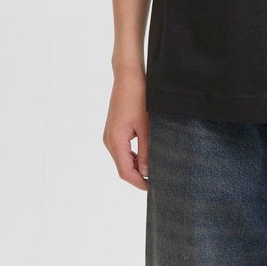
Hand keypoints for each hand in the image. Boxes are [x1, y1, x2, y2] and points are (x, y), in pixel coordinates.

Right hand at [103, 71, 149, 190]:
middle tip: (157, 180)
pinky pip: (121, 149)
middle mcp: (109, 140)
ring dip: (136, 166)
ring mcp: (110, 135)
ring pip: (122, 158)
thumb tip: (147, 172)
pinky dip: (132, 155)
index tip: (153, 188)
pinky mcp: (113, 129)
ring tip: (154, 168)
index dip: (139, 182)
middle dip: (138, 176)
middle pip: (122, 167)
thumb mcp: (146, 127)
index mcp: (115, 141)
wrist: (128, 77)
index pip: (125, 172)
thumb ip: (146, 151)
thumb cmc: (138, 98)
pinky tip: (145, 155)